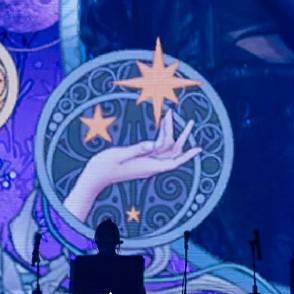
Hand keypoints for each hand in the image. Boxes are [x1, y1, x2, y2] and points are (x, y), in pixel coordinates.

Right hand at [61, 118, 201, 223]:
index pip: (173, 162)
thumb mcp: (119, 155)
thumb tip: (153, 144)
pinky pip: (155, 148)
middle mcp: (149, 165)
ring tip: (171, 116)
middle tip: (190, 122)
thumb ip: (136, 149)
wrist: (94, 177)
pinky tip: (161, 127)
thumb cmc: (104, 166)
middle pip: (172, 153)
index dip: (188, 156)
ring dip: (170, 133)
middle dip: (182, 138)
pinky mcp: (139, 160)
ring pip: (164, 149)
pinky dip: (160, 137)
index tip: (199, 148)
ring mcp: (144, 163)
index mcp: (147, 166)